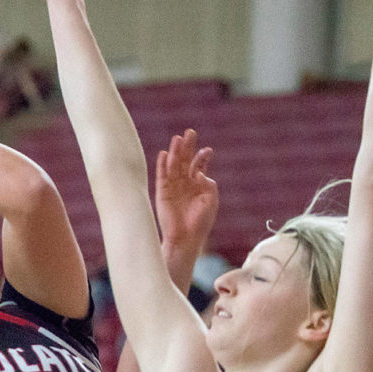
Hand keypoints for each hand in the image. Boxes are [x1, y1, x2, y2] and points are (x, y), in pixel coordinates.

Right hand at [155, 129, 217, 253]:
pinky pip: (161, 176)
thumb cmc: (200, 222)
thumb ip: (208, 184)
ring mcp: (173, 187)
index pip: (198, 165)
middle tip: (190, 132)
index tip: (207, 151)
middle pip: (184, 160)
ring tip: (177, 139)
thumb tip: (199, 172)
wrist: (185, 239)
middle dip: (187, 147)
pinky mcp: (162, 193)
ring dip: (174, 152)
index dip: (202, 156)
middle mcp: (184, 183)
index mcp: (197, 185)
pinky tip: (163, 154)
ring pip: (173, 165)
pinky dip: (161, 165)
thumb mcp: (211, 201)